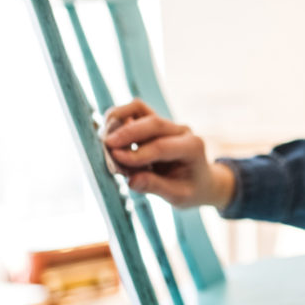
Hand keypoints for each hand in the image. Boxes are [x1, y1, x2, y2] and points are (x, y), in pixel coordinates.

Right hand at [102, 99, 234, 208]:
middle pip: (152, 122)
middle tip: (106, 147)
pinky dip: (118, 118)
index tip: (116, 160)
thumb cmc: (190, 189)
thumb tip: (131, 181)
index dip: (137, 153)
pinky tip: (108, 134)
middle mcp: (181, 130)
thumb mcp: (179, 196)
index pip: (162, 146)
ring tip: (105, 139)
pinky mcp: (154, 122)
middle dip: (126, 133)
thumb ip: (156, 187)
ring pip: (139, 109)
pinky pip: (133, 111)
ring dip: (119, 120)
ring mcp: (167, 124)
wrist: (200, 180)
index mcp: (193, 147)